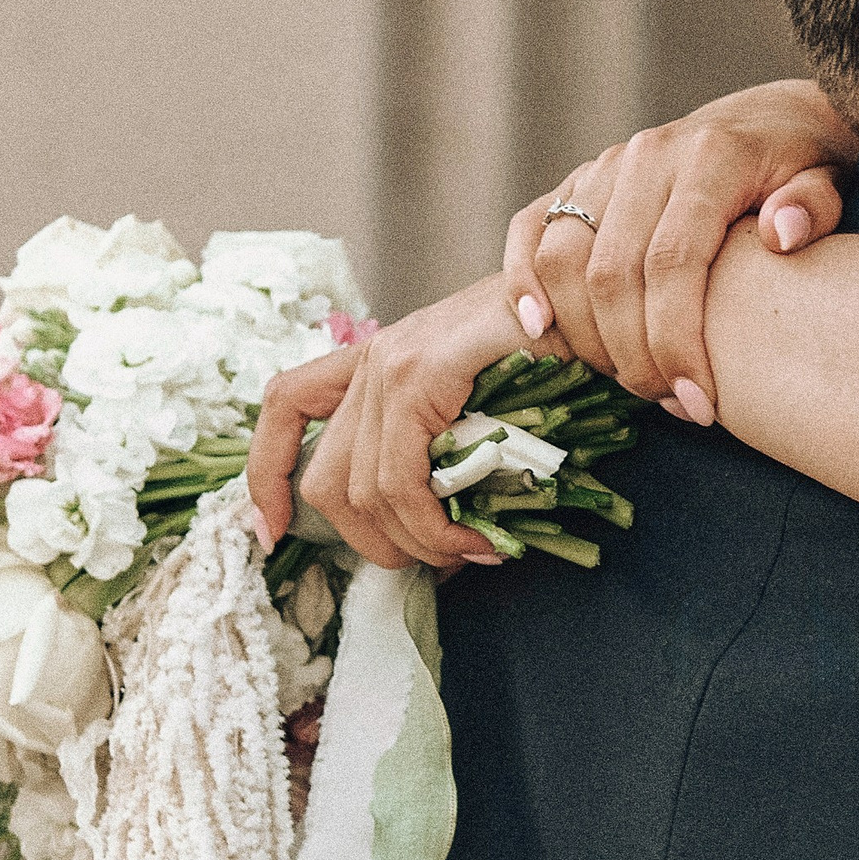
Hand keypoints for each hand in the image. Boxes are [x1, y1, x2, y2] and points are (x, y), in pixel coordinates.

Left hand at [248, 275, 528, 572]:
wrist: (592, 298)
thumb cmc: (553, 353)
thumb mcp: (481, 400)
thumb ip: (443, 445)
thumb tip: (428, 527)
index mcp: (376, 360)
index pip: (286, 407)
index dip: (266, 475)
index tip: (270, 533)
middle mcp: (373, 357)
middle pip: (325, 478)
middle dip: (370, 542)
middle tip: (433, 561)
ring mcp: (392, 362)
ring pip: (360, 490)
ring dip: (414, 542)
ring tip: (465, 553)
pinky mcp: (421, 373)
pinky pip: (401, 478)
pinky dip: (431, 525)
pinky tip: (471, 539)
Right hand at [506, 81, 855, 415]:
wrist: (771, 121)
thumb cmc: (806, 167)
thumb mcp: (829, 181)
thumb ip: (813, 206)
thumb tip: (780, 235)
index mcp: (711, 157)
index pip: (673, 261)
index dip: (677, 341)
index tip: (699, 405)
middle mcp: (647, 156)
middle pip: (612, 272)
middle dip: (634, 355)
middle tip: (670, 405)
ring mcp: (605, 166)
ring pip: (563, 258)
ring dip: (585, 335)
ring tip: (629, 382)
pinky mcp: (578, 180)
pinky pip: (530, 229)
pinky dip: (523, 281)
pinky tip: (540, 333)